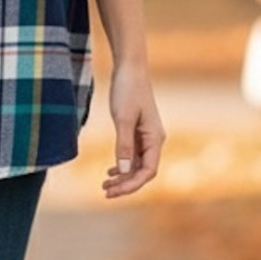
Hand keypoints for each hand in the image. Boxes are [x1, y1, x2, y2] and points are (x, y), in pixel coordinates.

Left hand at [102, 63, 164, 198]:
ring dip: (123, 176)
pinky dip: (122, 164)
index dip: (131, 185)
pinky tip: (111, 171)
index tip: (112, 191)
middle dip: (125, 184)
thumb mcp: (122, 118)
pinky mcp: (137, 129)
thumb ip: (123, 145)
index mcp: (155, 138)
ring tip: (105, 185)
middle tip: (105, 192)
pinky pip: (132, 154)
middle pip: (142, 171)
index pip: (148, 172)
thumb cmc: (127, 90)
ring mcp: (146, 135)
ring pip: (137, 164)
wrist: (129, 67)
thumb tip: (124, 171)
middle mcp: (154, 140)